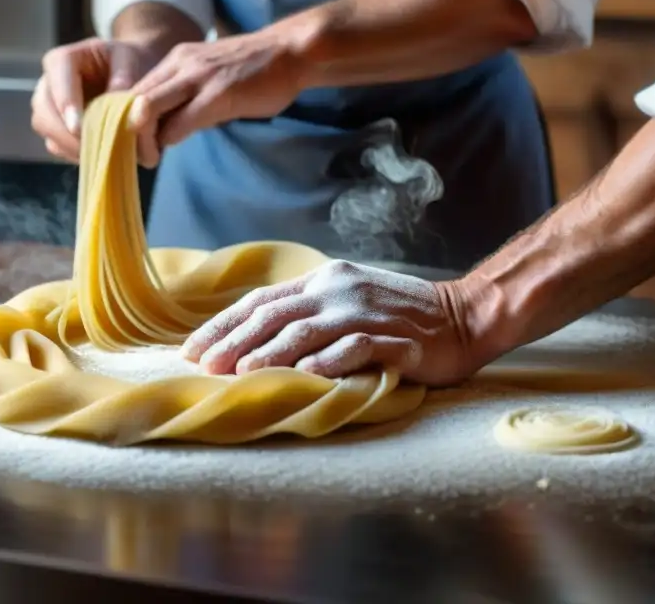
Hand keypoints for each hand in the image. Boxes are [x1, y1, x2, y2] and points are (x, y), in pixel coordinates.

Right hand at [31, 38, 154, 161]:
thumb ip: (124, 76)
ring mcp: (49, 107)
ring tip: (97, 152)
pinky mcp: (55, 128)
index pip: (57, 80)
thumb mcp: (129, 60)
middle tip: (90, 146)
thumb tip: (117, 100)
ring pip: (45, 129)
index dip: (66, 104)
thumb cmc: (126, 62)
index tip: (77, 127)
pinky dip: (72, 152)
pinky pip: (55, 144)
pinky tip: (95, 154)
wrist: (129, 73)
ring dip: (68, 144)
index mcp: (63, 60)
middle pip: (44, 110)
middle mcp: (49, 83)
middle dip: (64, 132)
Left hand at [128, 27, 311, 166]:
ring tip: (152, 158)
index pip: (134, 89)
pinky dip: (170, 139)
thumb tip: (167, 125)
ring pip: (147, 109)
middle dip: (130, 133)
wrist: (290, 52)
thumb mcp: (209, 75)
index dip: (128, 118)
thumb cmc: (254, 69)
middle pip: (132, 100)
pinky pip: (180, 122)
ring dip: (144, 140)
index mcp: (176, 60)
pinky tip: (175, 145)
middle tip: (141, 155)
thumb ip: (186, 95)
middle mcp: (180, 64)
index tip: (136, 140)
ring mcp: (197, 77)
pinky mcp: (217, 95)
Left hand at [182, 260, 475, 386]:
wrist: (462, 315)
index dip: (224, 325)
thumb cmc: (397, 314)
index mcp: (322, 279)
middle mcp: (337, 290)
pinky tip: (304, 375)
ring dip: (268, 353)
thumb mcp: (346, 299)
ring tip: (239, 373)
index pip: (261, 301)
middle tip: (204, 366)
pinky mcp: (393, 338)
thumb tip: (251, 338)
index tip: (192, 349)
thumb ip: (307, 311)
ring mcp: (364, 312)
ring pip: (306, 331)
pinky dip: (326, 361)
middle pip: (274, 315)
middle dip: (234, 342)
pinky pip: (353, 347)